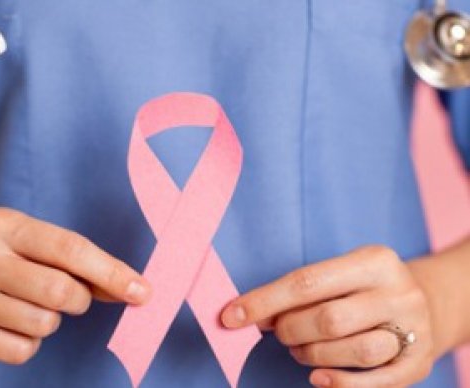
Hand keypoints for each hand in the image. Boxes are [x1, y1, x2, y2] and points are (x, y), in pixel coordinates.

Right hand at [0, 208, 149, 363]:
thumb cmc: (9, 260)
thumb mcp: (37, 246)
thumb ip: (82, 264)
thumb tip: (135, 290)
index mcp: (3, 224)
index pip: (70, 249)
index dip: (111, 273)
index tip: (142, 292)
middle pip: (59, 291)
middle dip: (79, 300)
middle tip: (72, 297)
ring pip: (43, 324)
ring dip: (51, 320)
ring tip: (30, 305)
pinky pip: (22, 350)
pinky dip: (30, 342)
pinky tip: (11, 324)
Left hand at [221, 246, 434, 387]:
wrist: (424, 303)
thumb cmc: (361, 289)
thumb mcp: (338, 276)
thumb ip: (299, 292)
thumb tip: (247, 313)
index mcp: (374, 260)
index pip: (306, 282)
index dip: (263, 302)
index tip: (230, 317)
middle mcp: (398, 291)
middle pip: (328, 319)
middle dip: (290, 330)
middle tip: (279, 333)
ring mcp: (414, 328)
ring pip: (355, 350)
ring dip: (313, 355)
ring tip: (300, 351)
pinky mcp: (418, 363)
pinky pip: (375, 382)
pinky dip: (339, 383)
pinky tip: (318, 377)